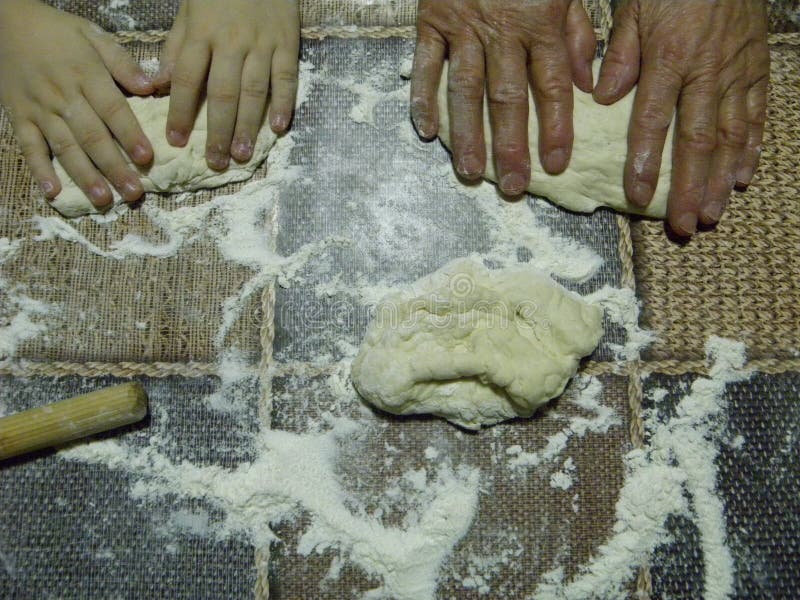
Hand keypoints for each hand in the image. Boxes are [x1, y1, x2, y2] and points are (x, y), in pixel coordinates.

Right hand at [0, 0, 154, 208]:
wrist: (6, 22)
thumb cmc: (59, 32)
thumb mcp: (94, 36)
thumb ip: (122, 62)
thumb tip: (151, 87)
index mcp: (86, 74)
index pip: (112, 109)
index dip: (130, 135)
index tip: (146, 158)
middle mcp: (63, 95)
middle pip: (92, 136)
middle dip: (114, 167)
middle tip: (133, 192)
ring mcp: (39, 108)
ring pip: (64, 147)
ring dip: (84, 175)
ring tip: (103, 199)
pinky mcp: (19, 116)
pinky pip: (28, 146)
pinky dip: (39, 169)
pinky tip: (53, 191)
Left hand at [153, 0, 299, 170]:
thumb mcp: (189, 11)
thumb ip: (176, 48)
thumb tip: (157, 84)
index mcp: (202, 33)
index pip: (186, 78)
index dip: (179, 111)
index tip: (175, 140)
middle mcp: (232, 41)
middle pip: (222, 93)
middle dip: (217, 131)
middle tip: (215, 161)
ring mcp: (263, 44)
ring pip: (254, 91)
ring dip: (248, 126)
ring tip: (243, 154)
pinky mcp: (288, 44)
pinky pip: (286, 78)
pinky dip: (284, 104)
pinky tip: (279, 128)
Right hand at [410, 0, 595, 194]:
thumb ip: (574, 32)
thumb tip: (586, 83)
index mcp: (539, 21)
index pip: (552, 85)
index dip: (556, 127)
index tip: (557, 164)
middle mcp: (500, 30)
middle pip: (507, 97)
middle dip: (510, 145)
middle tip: (512, 186)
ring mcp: (462, 26)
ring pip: (465, 88)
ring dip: (467, 134)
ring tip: (469, 171)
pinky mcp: (430, 19)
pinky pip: (425, 64)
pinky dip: (423, 97)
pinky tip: (427, 130)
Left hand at [593, 0, 768, 235]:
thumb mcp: (633, 8)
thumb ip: (619, 55)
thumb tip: (603, 97)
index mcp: (669, 57)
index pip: (654, 119)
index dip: (646, 162)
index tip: (638, 197)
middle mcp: (707, 70)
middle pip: (699, 139)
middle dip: (691, 187)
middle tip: (685, 225)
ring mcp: (738, 71)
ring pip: (732, 134)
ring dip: (721, 178)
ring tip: (712, 213)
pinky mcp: (758, 66)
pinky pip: (757, 113)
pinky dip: (752, 148)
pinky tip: (743, 176)